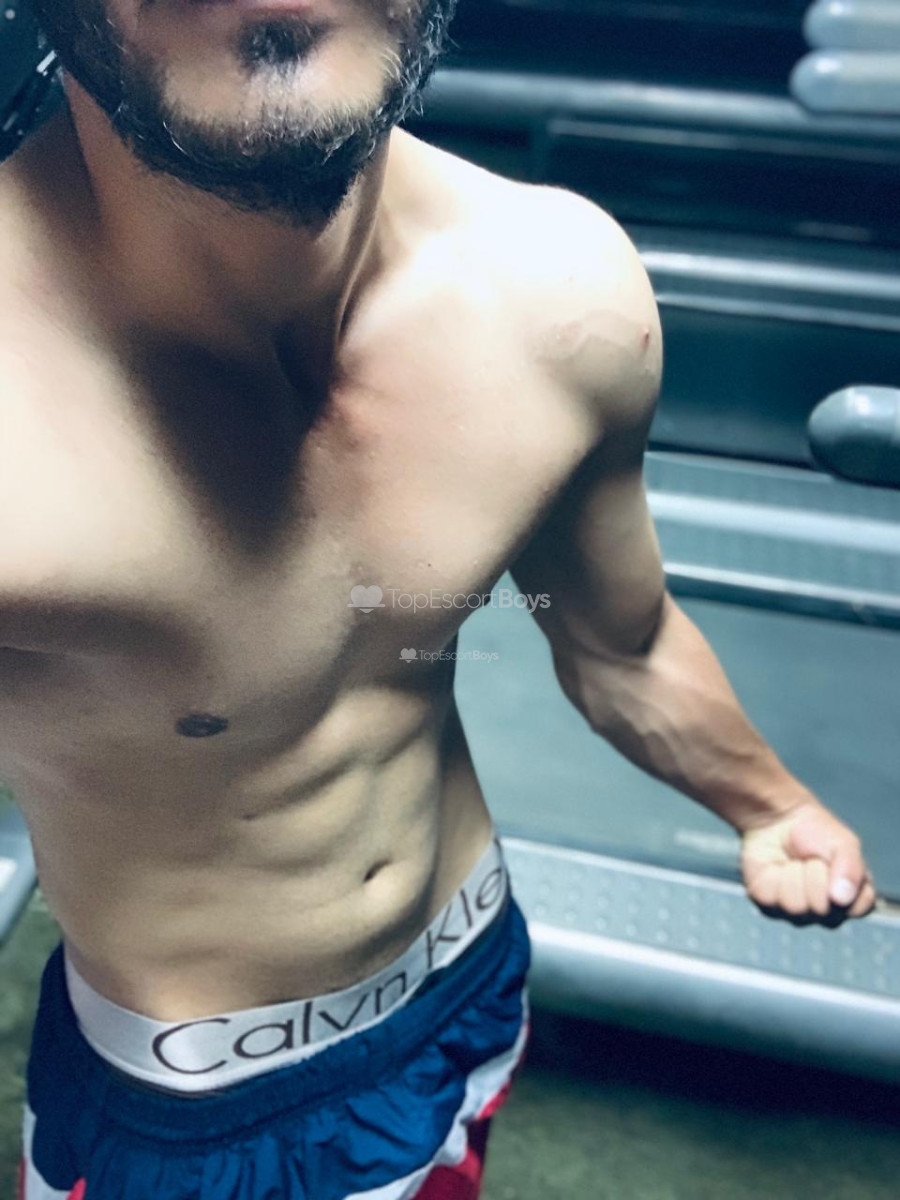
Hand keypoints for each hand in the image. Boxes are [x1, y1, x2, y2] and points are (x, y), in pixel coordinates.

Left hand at [740, 798, 876, 925]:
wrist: (778, 820)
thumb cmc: (815, 832)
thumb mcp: (843, 843)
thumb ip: (851, 869)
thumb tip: (841, 899)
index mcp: (850, 899)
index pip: (857, 908)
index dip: (845, 883)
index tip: (837, 861)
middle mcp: (826, 912)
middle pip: (823, 910)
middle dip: (816, 877)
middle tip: (812, 859)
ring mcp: (797, 912)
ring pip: (796, 906)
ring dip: (794, 875)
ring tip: (793, 862)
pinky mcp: (769, 905)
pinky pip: (771, 898)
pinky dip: (773, 876)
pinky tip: (776, 866)